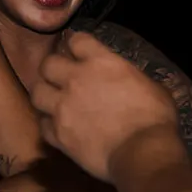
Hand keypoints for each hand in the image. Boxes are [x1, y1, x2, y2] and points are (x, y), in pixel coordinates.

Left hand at [30, 30, 178, 179]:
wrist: (141, 152)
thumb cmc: (155, 118)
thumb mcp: (151, 87)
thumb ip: (132, 78)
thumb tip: (130, 81)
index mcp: (100, 62)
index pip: (76, 40)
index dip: (76, 45)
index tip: (77, 51)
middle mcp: (75, 80)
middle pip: (47, 64)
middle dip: (53, 69)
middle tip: (60, 78)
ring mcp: (62, 107)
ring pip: (36, 92)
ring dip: (44, 95)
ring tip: (52, 101)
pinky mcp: (57, 134)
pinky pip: (43, 125)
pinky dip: (49, 125)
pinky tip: (57, 128)